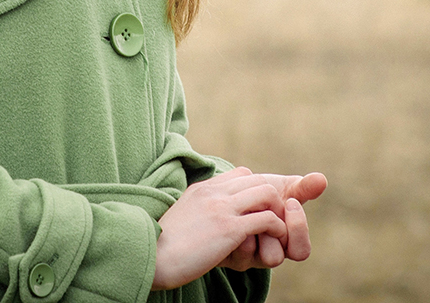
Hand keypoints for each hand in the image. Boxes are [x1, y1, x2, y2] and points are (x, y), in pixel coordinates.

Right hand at [151, 168, 289, 289]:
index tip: (257, 211)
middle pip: (258, 180)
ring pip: (267, 194)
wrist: (152, 256)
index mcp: (203, 187)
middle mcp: (213, 192)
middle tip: (273, 221)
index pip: (241, 174)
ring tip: (275, 230)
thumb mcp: (183, 216)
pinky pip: (267, 219)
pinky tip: (272, 240)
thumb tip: (211, 217)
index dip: (255, 191)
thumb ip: (200, 209)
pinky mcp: (229, 228)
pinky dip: (276, 229)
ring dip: (277, 212)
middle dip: (272, 200)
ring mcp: (221, 208)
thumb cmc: (165, 245)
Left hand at [218, 171, 327, 270]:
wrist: (232, 194)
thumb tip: (321, 179)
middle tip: (264, 207)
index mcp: (286, 243)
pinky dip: (232, 224)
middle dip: (269, 229)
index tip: (291, 201)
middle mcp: (266, 254)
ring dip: (250, 227)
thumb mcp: (283, 189)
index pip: (301, 251)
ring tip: (247, 208)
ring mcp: (245, 256)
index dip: (298, 228)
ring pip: (247, 252)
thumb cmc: (263, 194)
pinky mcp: (227, 251)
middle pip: (275, 258)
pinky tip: (231, 209)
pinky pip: (230, 245)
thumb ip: (303, 188)